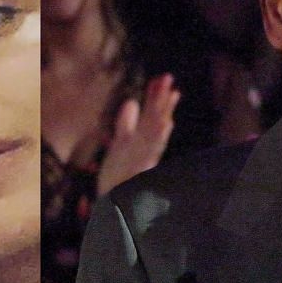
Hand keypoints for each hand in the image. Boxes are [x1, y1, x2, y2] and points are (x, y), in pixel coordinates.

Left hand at [95, 73, 179, 196]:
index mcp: (141, 141)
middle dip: (161, 102)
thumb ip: (126, 123)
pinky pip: (147, 159)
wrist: (111, 203)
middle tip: (168, 78)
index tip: (163, 79)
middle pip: (155, 122)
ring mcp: (142, 162)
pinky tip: (161, 132)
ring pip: (155, 139)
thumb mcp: (120, 142)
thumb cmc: (117, 174)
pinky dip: (155, 146)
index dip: (156, 98)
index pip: (151, 116)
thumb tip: (131, 101)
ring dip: (162, 121)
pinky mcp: (137, 175)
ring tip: (170, 99)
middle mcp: (144, 149)